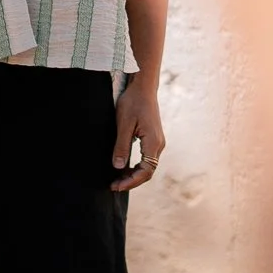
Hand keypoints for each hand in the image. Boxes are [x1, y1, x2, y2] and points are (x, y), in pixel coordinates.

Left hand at [111, 75, 165, 191]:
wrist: (143, 87)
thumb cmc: (133, 102)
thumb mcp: (124, 124)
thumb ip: (121, 146)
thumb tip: (118, 167)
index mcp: (153, 143)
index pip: (146, 171)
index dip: (132, 181)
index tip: (116, 186)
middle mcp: (159, 145)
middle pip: (148, 171)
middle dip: (131, 181)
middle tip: (114, 186)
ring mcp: (157, 142)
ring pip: (148, 166)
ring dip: (134, 174)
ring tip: (117, 179)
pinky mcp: (153, 139)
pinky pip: (147, 159)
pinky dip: (136, 166)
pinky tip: (124, 167)